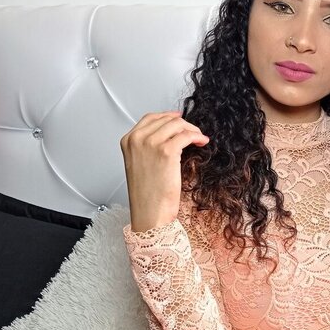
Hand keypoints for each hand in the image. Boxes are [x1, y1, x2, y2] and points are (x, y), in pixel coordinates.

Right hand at [120, 111, 209, 231]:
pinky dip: (197, 136)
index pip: (150, 118)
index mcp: (128, 141)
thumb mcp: (140, 164)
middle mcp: (137, 139)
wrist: (149, 212)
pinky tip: (201, 142)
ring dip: (192, 129)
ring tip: (199, 138)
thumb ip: (148, 146)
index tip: (180, 119)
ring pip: (178, 124)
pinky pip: (186, 135)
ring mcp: (151, 143)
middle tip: (194, 132)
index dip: (168, 116)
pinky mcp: (166, 151)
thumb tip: (170, 134)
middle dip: (183, 124)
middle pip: (166, 119)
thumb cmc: (147, 194)